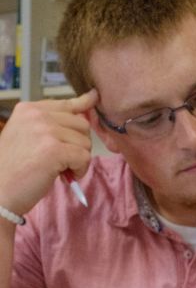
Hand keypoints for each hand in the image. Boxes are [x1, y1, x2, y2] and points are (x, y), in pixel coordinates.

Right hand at [0, 90, 97, 215]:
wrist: (0, 190)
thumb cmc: (16, 167)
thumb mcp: (30, 135)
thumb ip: (54, 121)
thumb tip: (89, 99)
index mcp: (29, 109)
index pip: (66, 104)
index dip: (82, 106)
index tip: (94, 97)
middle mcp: (36, 115)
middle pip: (82, 125)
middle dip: (79, 145)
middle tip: (63, 159)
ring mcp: (45, 131)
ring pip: (85, 142)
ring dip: (79, 159)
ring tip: (60, 168)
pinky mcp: (53, 149)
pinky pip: (84, 157)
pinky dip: (79, 170)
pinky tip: (63, 175)